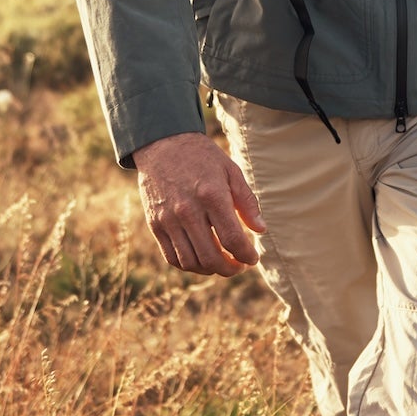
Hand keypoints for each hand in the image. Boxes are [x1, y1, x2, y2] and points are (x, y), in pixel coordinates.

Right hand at [132, 131, 265, 276]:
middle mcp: (188, 210)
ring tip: (223, 264)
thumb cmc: (203, 158)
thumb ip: (247, 202)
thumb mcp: (231, 171)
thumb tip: (261, 230)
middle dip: (230, 269)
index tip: (253, 258)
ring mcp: (168, 220)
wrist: (163, 145)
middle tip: (240, 266)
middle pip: (210, 256)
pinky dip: (189, 266)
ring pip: (191, 262)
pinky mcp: (155, 225)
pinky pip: (172, 257)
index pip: (232, 238)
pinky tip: (202, 261)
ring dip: (210, 270)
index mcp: (212, 195)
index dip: (245, 255)